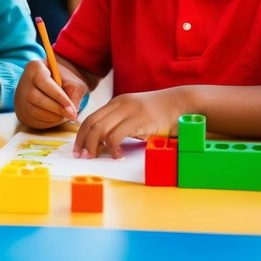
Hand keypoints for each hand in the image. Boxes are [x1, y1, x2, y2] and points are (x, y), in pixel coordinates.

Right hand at [14, 58, 85, 128]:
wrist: (54, 86)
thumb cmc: (65, 82)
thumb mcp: (74, 82)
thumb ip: (75, 94)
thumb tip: (71, 113)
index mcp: (35, 67)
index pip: (44, 82)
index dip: (59, 97)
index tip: (72, 109)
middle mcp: (24, 81)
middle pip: (37, 98)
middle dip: (56, 109)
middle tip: (72, 115)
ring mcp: (20, 97)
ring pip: (34, 111)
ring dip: (53, 116)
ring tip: (65, 114)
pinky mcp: (21, 111)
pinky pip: (33, 119)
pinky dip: (48, 121)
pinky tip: (57, 117)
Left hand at [73, 88, 187, 158]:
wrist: (181, 103)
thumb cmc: (160, 114)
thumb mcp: (136, 115)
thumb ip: (121, 124)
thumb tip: (105, 144)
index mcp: (116, 103)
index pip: (91, 118)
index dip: (81, 135)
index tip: (78, 149)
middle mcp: (119, 104)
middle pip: (92, 123)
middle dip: (83, 142)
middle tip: (82, 157)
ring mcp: (129, 110)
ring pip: (101, 129)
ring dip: (94, 146)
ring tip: (94, 158)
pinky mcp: (139, 119)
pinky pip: (117, 135)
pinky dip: (113, 147)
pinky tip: (117, 156)